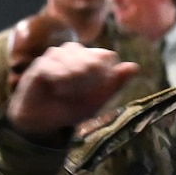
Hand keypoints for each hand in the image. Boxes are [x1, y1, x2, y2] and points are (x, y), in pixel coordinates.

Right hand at [6, 43, 139, 137]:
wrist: (43, 122)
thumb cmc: (71, 108)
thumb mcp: (97, 100)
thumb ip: (114, 83)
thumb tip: (135, 67)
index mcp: (90, 58)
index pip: (107, 57)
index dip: (104, 75)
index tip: (97, 92)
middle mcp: (74, 52)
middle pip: (92, 59)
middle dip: (89, 80)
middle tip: (79, 94)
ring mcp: (56, 56)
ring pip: (74, 61)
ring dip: (74, 82)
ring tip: (67, 94)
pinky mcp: (40, 64)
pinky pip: (55, 66)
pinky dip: (60, 80)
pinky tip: (58, 90)